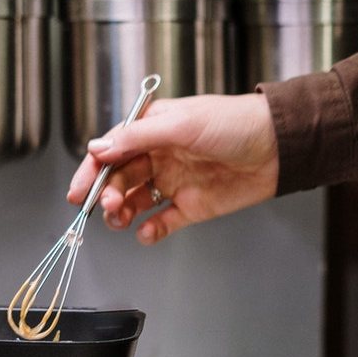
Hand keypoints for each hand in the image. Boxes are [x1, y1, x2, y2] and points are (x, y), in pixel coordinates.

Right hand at [67, 92, 278, 244]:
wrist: (278, 147)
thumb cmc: (235, 123)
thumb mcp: (183, 123)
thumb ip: (138, 137)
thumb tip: (99, 148)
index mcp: (153, 128)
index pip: (111, 149)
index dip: (91, 170)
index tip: (79, 191)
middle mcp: (159, 155)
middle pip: (119, 178)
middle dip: (106, 194)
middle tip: (106, 206)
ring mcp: (174, 181)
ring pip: (135, 201)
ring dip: (123, 213)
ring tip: (121, 220)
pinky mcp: (192, 206)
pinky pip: (162, 222)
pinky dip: (151, 231)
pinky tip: (146, 233)